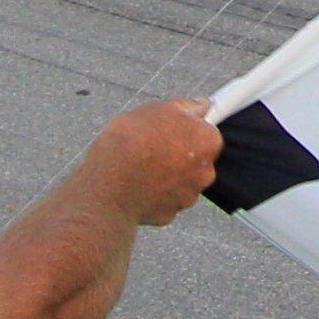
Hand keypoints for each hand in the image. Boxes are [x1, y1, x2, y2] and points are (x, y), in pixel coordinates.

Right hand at [87, 98, 220, 225]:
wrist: (110, 181)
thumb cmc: (132, 141)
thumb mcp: (158, 108)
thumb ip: (186, 107)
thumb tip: (201, 105)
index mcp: (207, 142)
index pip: (208, 132)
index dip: (189, 129)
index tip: (176, 129)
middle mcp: (205, 172)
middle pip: (196, 159)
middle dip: (179, 153)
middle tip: (153, 145)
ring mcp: (187, 195)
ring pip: (181, 181)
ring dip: (167, 174)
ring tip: (141, 166)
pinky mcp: (169, 213)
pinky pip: (165, 199)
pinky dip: (154, 193)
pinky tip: (137, 184)